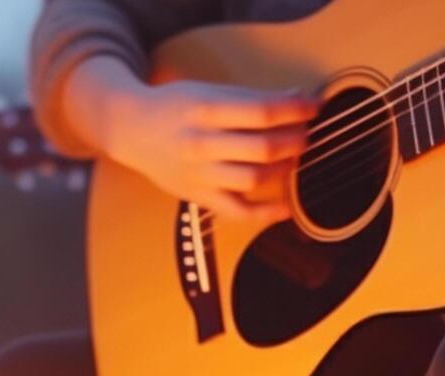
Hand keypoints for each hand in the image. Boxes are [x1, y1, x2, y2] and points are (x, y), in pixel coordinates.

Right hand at [66, 57, 317, 221]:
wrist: (131, 130)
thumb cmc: (173, 107)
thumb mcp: (208, 92)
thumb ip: (250, 99)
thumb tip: (298, 100)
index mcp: (204, 111)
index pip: (261, 112)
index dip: (295, 111)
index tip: (313, 107)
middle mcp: (201, 144)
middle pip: (263, 147)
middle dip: (295, 140)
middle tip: (306, 134)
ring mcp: (199, 174)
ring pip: (255, 178)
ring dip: (285, 168)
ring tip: (294, 157)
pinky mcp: (198, 196)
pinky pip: (237, 212)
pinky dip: (266, 214)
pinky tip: (286, 208)